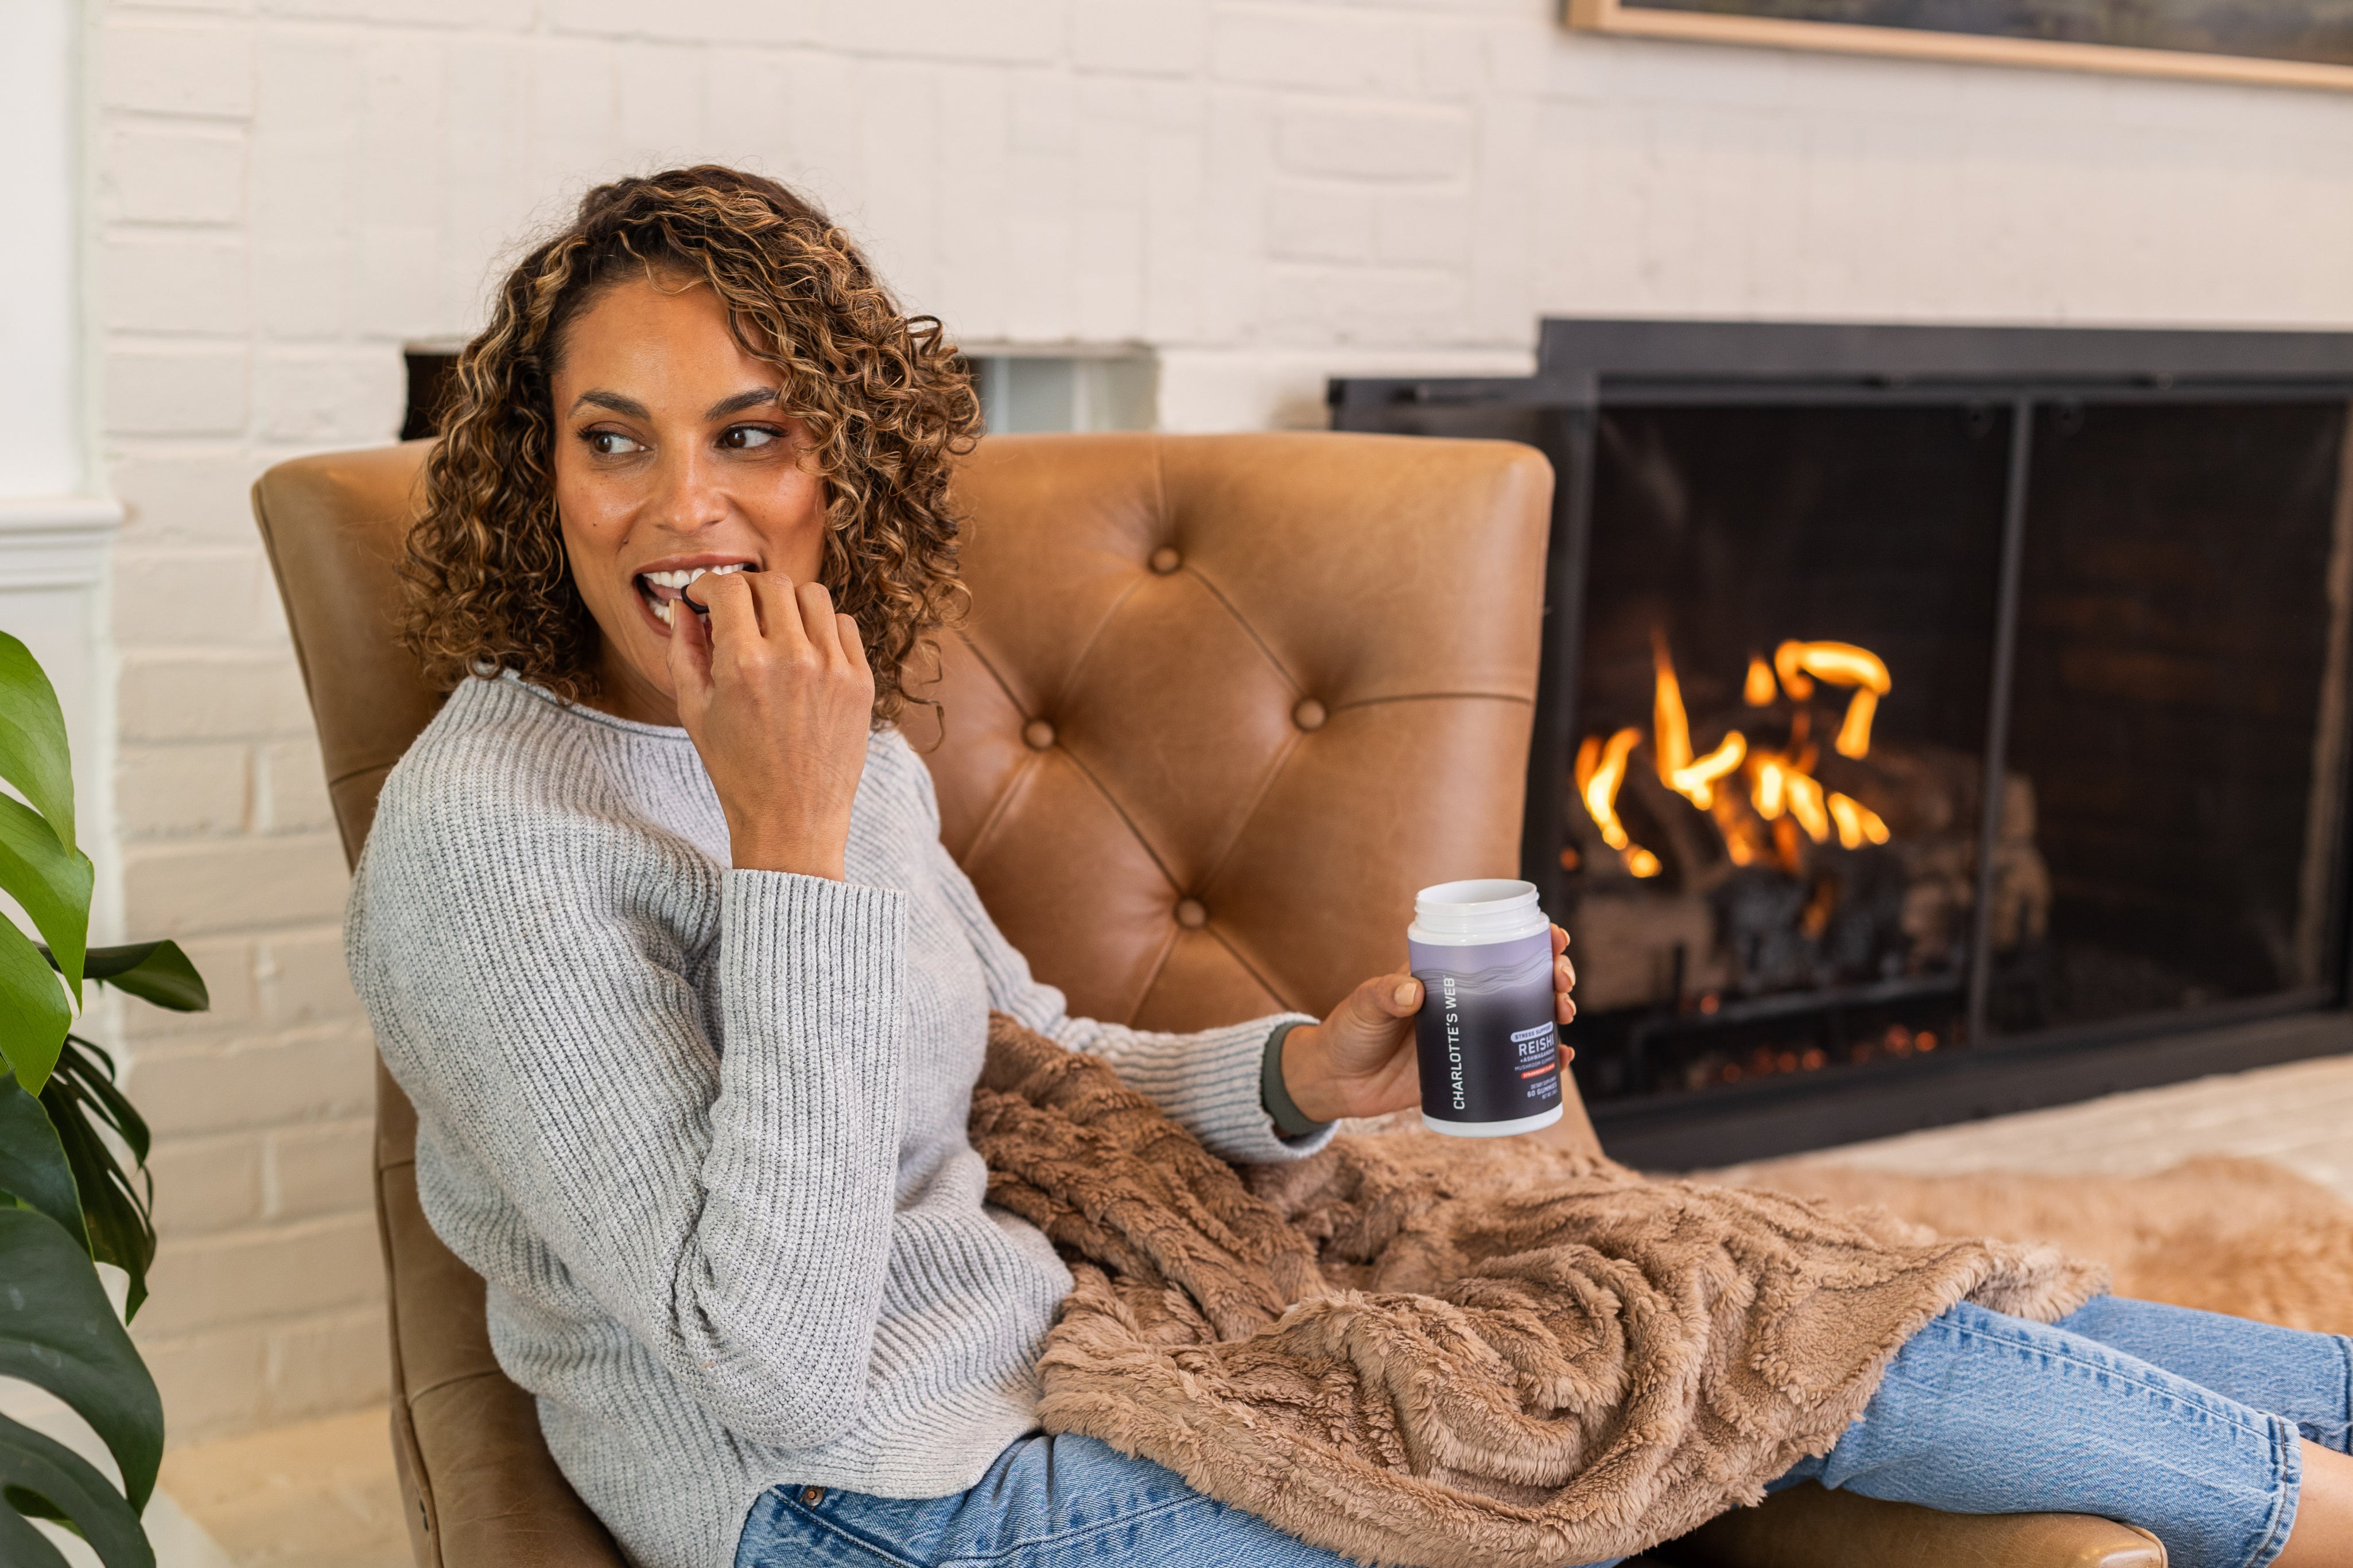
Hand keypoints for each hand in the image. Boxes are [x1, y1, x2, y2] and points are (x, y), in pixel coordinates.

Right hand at [666, 570, 873, 878]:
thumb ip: (683, 649)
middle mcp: (793, 657)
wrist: (793, 819)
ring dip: (787, 602)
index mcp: (744, 664)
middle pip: (772, 583)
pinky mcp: (861, 681)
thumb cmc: (736, 770)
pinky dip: (821, 627)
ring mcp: (834, 667)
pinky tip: (804, 649)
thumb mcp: (694, 711)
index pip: (730, 587)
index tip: (705, 598)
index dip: (710, 585)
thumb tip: (681, 606)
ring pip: (813, 595)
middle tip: (736, 611)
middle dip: (747, 590)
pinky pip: (844, 625)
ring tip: (773, 627)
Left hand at [1281, 925, 1576, 1123]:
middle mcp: (1467, 999)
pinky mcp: (1472, 1068)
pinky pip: (1514, 1061)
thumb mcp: (1363, 1007)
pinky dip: (1542, 1058)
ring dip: (1554, 1012)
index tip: (1555, 937)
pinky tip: (1562, 1059)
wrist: (1337, 1083)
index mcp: (1446, 973)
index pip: (1495, 945)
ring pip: (1526, 1017)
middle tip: (1562, 984)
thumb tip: (1412, 991)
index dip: (1531, 938)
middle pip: (1523, 980)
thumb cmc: (1348, 1033)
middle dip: (1553, 975)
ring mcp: (1472, 1034)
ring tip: (1563, 1014)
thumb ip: (1383, 997)